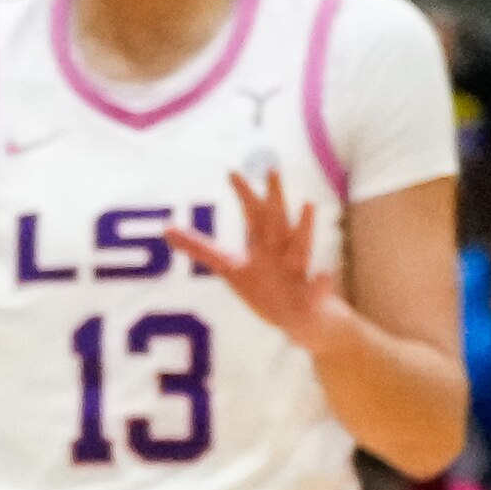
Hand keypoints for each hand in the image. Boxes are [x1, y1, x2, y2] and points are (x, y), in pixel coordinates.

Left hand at [167, 167, 330, 339]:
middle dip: (274, 198)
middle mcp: (282, 252)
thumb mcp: (230, 268)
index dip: (243, 195)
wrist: (304, 319)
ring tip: (309, 204)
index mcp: (264, 244)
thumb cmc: (266, 287)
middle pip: (276, 222)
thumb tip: (166, 230)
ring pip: (301, 248)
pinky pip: (316, 291)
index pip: (252, 215)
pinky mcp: (311, 299)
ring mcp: (298, 274)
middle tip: (272, 170)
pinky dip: (320, 283)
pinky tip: (324, 274)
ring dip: (304, 228)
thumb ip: (200, 248)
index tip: (232, 172)